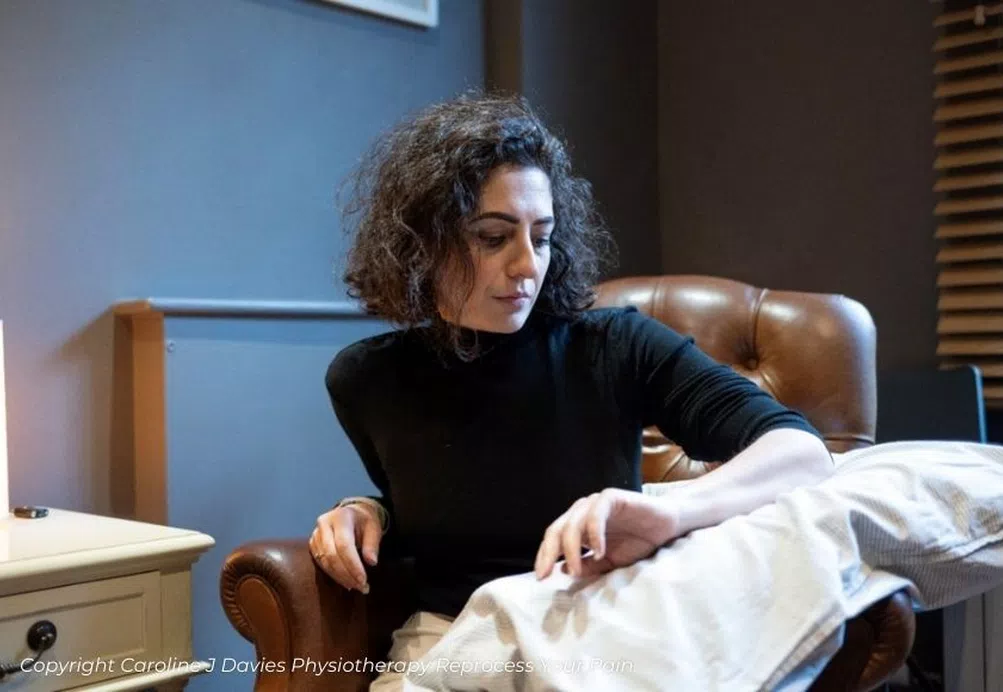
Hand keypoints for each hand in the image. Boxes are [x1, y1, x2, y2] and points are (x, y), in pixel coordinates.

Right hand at [309, 502, 382, 593]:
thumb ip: (372, 544)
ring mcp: (315, 534)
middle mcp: (324, 524)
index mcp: (340, 517)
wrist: (351, 513)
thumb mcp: (374, 527)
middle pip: (332, 555)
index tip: (363, 580)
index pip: (344, 545)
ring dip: (340, 577)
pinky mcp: (313, 544)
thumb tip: (372, 562)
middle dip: (346, 574)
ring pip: (325, 561)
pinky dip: (333, 574)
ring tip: (356, 586)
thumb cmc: (364, 521)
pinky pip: (321, 563)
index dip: (353, 565)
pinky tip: (345, 581)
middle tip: (361, 587)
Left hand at [534, 488, 680, 579]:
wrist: (666, 528)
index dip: (544, 557)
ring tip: (577, 569)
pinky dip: (594, 534)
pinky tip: (599, 552)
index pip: (553, 539)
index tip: (541, 578)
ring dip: (572, 549)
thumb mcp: (609, 562)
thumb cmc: (637, 542)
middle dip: (548, 553)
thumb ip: (589, 566)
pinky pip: (597, 514)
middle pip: (556, 530)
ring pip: (573, 523)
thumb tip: (565, 570)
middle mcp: (582, 512)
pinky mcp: (611, 497)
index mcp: (577, 526)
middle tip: (546, 574)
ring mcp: (596, 503)